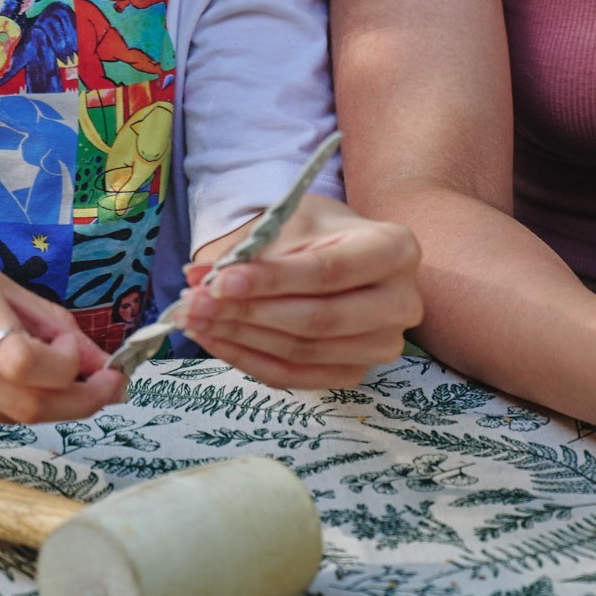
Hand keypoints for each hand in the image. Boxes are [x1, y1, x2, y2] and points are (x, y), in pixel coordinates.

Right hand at [0, 206, 124, 420]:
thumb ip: (38, 315)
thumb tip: (91, 354)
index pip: (26, 364)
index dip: (73, 371)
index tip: (96, 358)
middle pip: (22, 404)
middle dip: (78, 402)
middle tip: (109, 385)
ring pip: (2, 415)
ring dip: (49, 404)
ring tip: (73, 378)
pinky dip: (10, 400)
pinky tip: (22, 379)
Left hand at [181, 192, 422, 388]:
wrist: (354, 256)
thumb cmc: (324, 231)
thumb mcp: (295, 219)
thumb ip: (252, 248)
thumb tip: (198, 277)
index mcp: (395, 249)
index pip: (329, 272)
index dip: (272, 280)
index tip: (219, 281)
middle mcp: (400, 302)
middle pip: (317, 319)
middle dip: (247, 313)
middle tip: (194, 304)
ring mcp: (382, 345)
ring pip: (302, 351)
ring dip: (240, 338)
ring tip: (195, 320)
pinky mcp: (356, 372)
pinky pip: (296, 376)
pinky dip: (250, 359)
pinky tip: (216, 340)